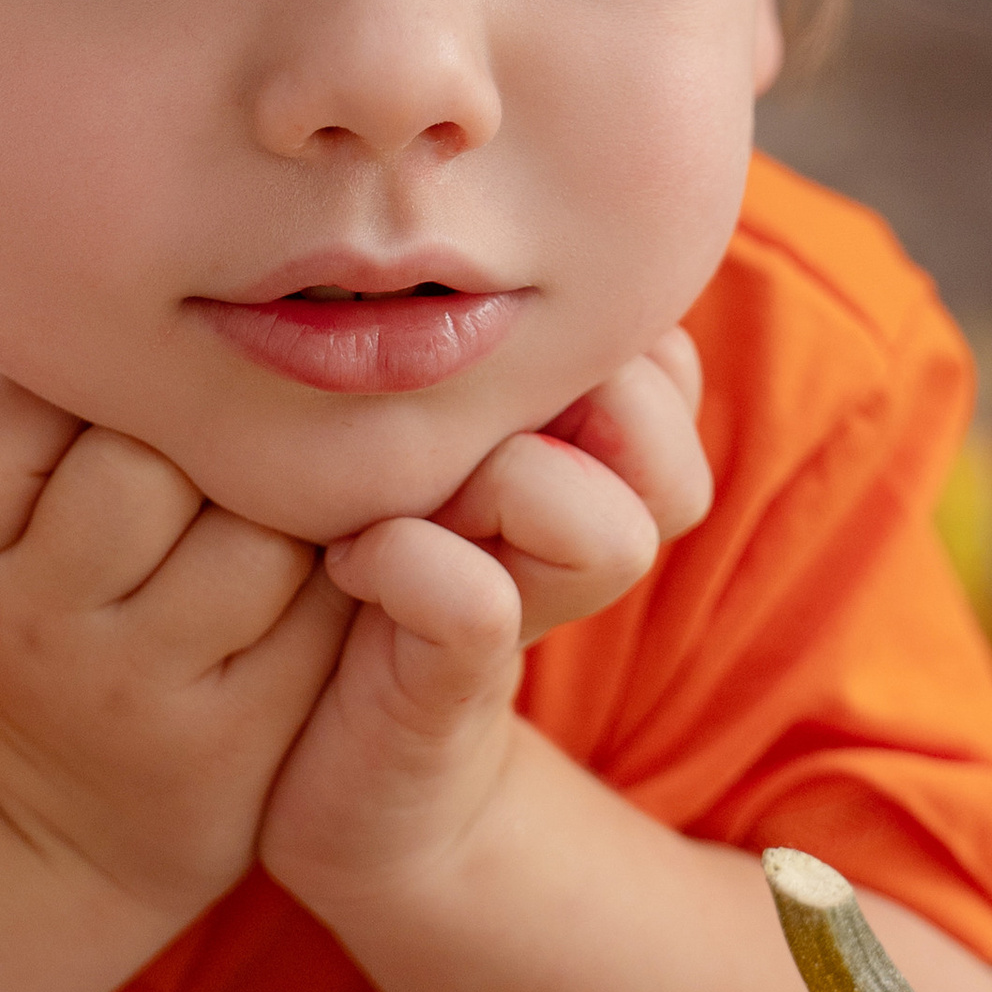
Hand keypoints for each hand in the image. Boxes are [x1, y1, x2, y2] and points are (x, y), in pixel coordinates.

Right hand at [0, 346, 352, 923]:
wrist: (83, 815)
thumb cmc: (57, 589)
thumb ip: (3, 366)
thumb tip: (40, 217)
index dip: (77, 375)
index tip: (119, 373)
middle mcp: (40, 618)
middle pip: (138, 465)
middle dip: (198, 424)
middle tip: (231, 407)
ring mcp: (140, 684)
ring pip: (249, 534)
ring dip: (286, 488)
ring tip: (288, 469)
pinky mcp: (240, 729)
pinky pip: (319, 604)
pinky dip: (347, 550)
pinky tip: (337, 533)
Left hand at [258, 333, 711, 913]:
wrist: (332, 756)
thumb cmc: (374, 560)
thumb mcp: (427, 427)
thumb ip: (474, 348)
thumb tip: (469, 235)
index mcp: (593, 449)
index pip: (659, 349)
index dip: (573, 341)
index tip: (461, 366)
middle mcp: (590, 526)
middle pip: (657, 420)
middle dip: (546, 399)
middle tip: (428, 429)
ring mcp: (535, 607)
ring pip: (610, 525)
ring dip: (492, 489)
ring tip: (389, 505)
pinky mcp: (460, 682)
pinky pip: (480, 601)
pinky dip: (414, 566)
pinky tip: (353, 563)